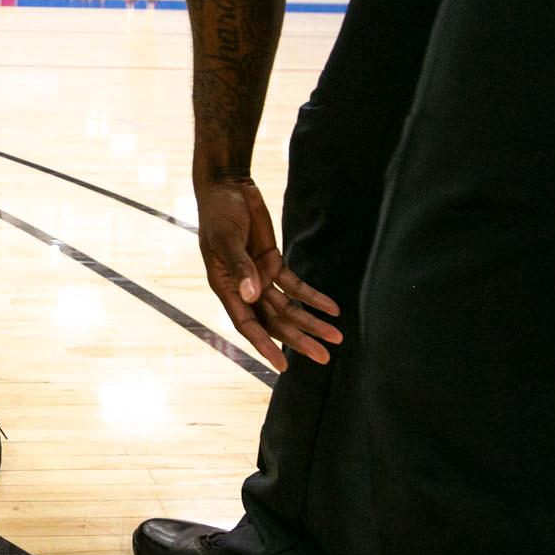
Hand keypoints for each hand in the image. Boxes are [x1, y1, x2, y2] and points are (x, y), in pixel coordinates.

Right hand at [193, 173, 340, 371]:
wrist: (227, 189)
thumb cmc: (219, 214)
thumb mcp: (226, 238)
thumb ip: (239, 267)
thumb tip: (251, 297)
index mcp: (226, 287)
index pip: (247, 324)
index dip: (264, 345)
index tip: (282, 365)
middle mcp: (243, 289)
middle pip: (273, 321)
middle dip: (298, 339)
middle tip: (323, 357)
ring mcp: (259, 277)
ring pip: (287, 308)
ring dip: (310, 322)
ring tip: (335, 337)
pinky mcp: (273, 263)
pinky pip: (295, 286)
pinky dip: (313, 297)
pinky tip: (331, 308)